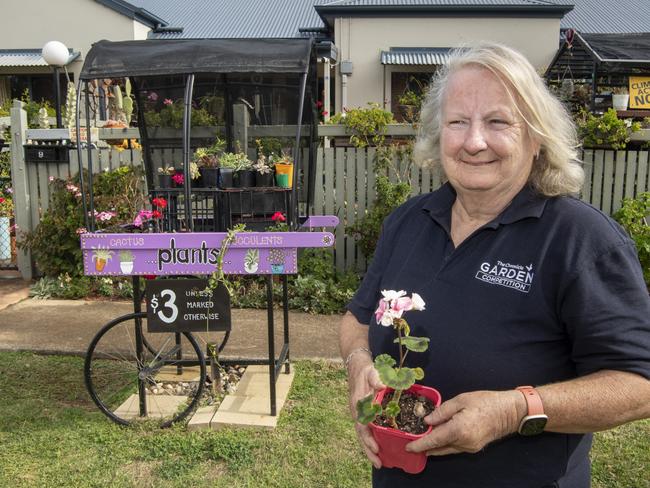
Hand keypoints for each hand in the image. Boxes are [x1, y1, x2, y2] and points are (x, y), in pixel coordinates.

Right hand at [347, 357, 384, 467]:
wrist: (357, 367)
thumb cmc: (366, 370)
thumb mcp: (372, 371)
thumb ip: (376, 378)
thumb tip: (381, 386)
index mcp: (358, 404)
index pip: (362, 425)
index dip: (368, 438)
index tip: (376, 447)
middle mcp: (357, 411)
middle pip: (361, 434)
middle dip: (368, 450)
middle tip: (378, 463)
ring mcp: (359, 413)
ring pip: (362, 434)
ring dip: (369, 448)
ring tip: (379, 462)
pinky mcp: (363, 414)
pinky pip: (365, 430)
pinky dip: (370, 440)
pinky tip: (378, 448)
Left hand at [406, 390, 523, 455]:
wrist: (509, 412)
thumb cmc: (485, 401)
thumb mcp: (461, 400)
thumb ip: (442, 411)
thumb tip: (427, 421)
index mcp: (458, 429)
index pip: (434, 440)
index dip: (420, 444)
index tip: (408, 447)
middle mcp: (463, 442)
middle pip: (439, 447)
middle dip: (425, 446)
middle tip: (412, 443)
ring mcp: (470, 447)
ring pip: (447, 449)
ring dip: (435, 446)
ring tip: (422, 441)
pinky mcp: (474, 448)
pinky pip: (455, 448)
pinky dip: (445, 444)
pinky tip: (439, 438)